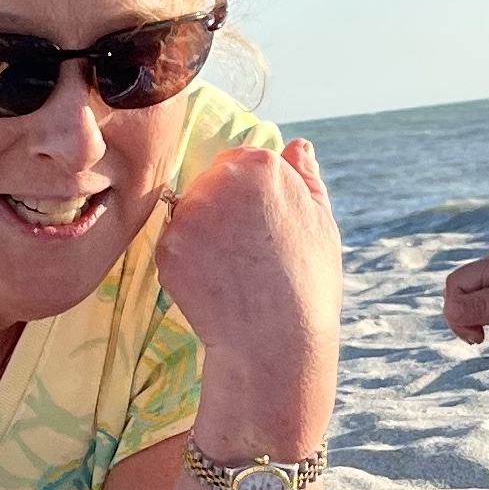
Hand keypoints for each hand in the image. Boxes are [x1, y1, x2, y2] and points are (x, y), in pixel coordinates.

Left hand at [157, 139, 340, 433]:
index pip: (244, 160)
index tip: (267, 227)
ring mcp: (189, 214)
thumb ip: (305, 178)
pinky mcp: (167, 247)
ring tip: (235, 271)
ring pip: (190, 212)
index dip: (256, 196)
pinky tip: (216, 284)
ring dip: (204, 234)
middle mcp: (220, 180)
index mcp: (262, 166)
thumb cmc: (308, 284)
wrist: (274, 343)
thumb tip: (296, 146)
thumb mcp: (321, 223)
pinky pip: (175, 245)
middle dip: (225, 208)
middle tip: (250, 253)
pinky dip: (189, 263)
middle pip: (211, 181)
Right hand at [444, 251, 488, 346]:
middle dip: (459, 317)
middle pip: (456, 293)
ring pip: (464, 303)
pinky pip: (476, 310)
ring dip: (465, 322)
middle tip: (476, 338)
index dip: (456, 307)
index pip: (455, 284)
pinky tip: (483, 334)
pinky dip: (475, 323)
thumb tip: (450, 310)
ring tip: (478, 338)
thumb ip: (480, 306)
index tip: (474, 329)